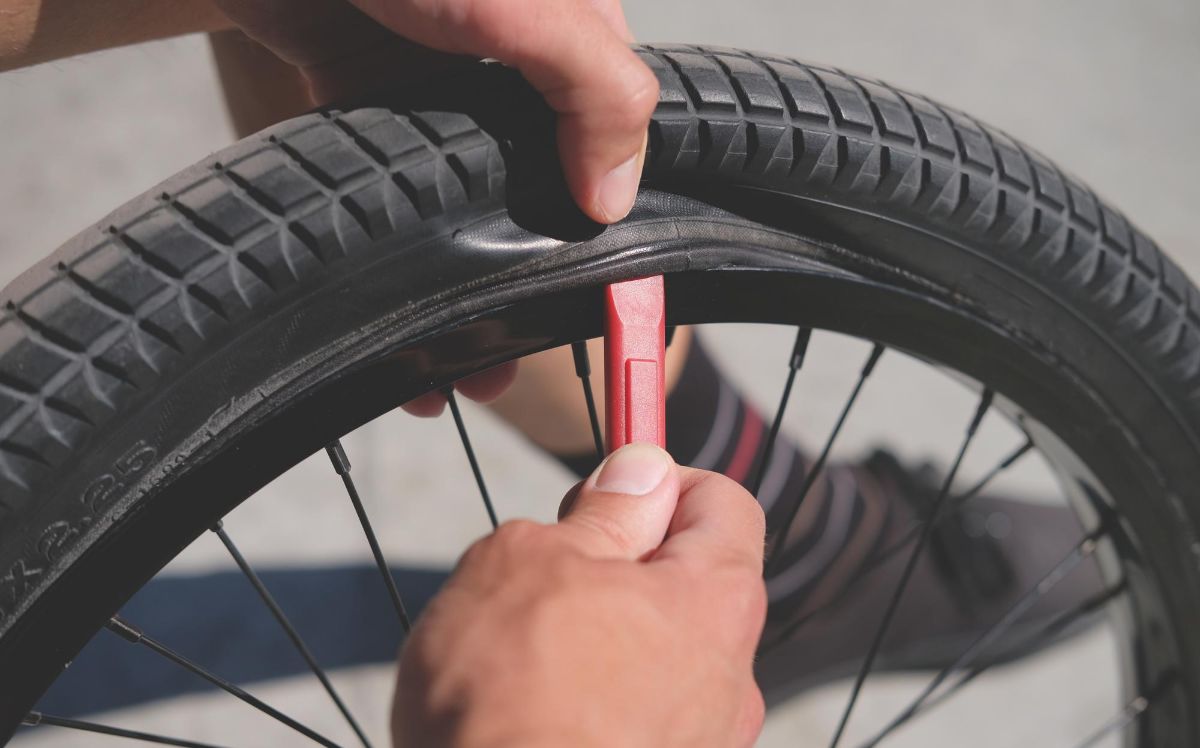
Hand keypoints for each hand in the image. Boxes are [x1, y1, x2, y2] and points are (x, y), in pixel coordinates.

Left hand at [212, 0, 658, 416]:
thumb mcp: (523, 3)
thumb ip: (594, 89)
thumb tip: (615, 196)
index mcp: (567, 20)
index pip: (613, 128)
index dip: (607, 218)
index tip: (594, 297)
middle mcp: (509, 50)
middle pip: (536, 177)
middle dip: (526, 271)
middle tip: (512, 352)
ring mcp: (437, 74)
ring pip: (462, 192)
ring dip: (458, 276)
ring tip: (456, 366)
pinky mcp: (368, 91)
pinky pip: (390, 179)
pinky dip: (389, 246)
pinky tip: (392, 315)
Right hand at [392, 444, 767, 746]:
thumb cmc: (506, 699)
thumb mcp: (532, 561)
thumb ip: (602, 512)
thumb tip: (643, 475)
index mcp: (714, 602)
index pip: (726, 503)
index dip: (665, 479)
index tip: (609, 488)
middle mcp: (730, 678)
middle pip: (692, 583)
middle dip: (623, 565)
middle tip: (551, 574)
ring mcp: (705, 743)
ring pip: (660, 653)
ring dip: (606, 637)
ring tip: (530, 657)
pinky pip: (641, 717)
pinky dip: (597, 702)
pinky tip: (538, 714)